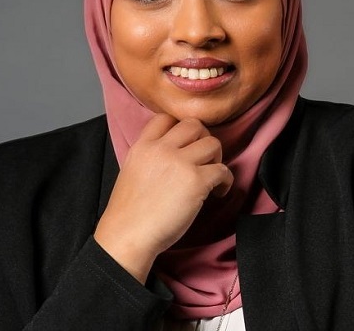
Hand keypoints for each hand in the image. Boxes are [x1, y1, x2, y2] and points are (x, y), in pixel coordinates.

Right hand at [93, 114, 233, 282]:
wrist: (128, 235)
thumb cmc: (129, 213)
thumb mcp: (132, 171)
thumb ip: (150, 157)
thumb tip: (174, 155)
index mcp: (143, 146)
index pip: (165, 118)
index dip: (179, 128)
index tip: (186, 143)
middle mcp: (162, 149)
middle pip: (194, 124)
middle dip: (203, 138)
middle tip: (203, 158)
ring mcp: (180, 163)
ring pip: (212, 143)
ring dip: (217, 158)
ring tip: (211, 176)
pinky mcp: (196, 181)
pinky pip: (222, 170)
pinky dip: (225, 181)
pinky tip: (218, 192)